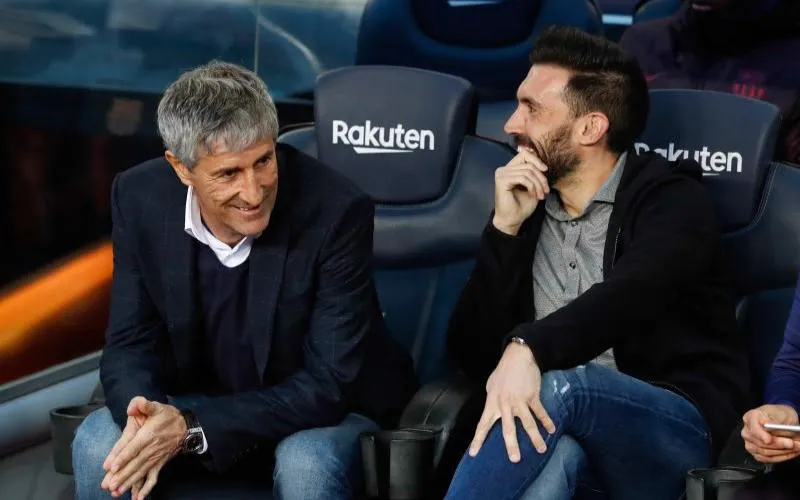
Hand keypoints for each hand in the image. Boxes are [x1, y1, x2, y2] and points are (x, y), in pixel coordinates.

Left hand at [102, 397, 185, 496]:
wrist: (185, 427)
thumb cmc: (167, 416)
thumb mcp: (156, 406)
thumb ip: (143, 404)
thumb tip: (132, 407)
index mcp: (148, 435)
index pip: (133, 447)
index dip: (122, 457)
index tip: (111, 467)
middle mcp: (151, 449)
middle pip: (134, 464)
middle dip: (121, 476)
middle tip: (109, 486)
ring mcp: (155, 459)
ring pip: (140, 473)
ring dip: (128, 483)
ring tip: (116, 493)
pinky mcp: (159, 464)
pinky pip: (152, 478)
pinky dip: (146, 489)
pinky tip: (138, 498)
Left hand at [469, 342, 555, 462]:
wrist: (517, 357)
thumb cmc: (503, 372)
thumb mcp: (491, 386)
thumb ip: (492, 402)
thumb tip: (494, 413)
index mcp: (492, 403)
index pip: (483, 424)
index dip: (478, 440)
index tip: (473, 453)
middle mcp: (505, 404)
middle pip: (508, 428)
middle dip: (511, 445)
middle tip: (515, 460)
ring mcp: (519, 401)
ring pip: (528, 423)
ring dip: (536, 438)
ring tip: (541, 450)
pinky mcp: (532, 396)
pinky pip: (540, 412)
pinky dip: (547, 421)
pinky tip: (552, 430)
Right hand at [492, 148, 549, 235]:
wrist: (513, 220)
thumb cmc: (521, 205)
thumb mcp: (533, 186)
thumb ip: (535, 174)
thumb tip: (542, 164)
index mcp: (510, 169)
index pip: (524, 154)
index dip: (536, 159)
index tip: (545, 170)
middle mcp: (503, 169)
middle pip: (528, 163)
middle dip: (541, 177)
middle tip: (545, 190)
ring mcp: (501, 174)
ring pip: (527, 171)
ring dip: (538, 184)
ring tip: (541, 195)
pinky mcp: (501, 181)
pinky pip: (522, 177)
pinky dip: (531, 186)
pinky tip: (532, 194)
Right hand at [742, 404, 799, 463]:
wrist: (784, 423)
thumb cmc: (782, 417)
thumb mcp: (781, 414)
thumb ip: (773, 420)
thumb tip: (764, 423)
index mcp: (751, 417)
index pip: (752, 427)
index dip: (760, 434)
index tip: (769, 440)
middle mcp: (747, 431)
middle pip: (761, 442)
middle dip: (779, 444)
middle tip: (793, 443)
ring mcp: (750, 443)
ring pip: (766, 452)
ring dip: (784, 451)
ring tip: (797, 446)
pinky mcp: (757, 454)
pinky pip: (769, 459)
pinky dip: (783, 456)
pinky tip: (791, 452)